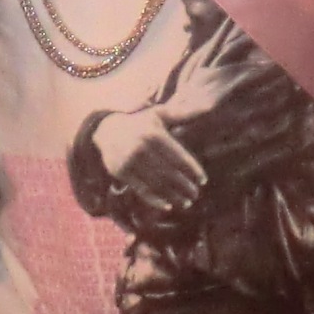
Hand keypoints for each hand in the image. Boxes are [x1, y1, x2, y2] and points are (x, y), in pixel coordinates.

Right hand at [91, 108, 205, 213]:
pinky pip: (141, 190)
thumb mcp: (159, 115)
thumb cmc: (140, 123)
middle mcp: (141, 148)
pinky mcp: (120, 172)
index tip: (203, 180)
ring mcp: (129, 161)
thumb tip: (208, 107)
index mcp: (154, 134)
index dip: (192, 170)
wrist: (105, 129)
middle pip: (169, 172)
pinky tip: (168, 206)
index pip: (178, 156)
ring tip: (186, 203)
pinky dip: (155, 200)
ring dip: (174, 196)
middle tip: (196, 194)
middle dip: (185, 186)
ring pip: (156, 183)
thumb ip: (183, 113)